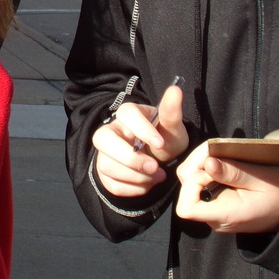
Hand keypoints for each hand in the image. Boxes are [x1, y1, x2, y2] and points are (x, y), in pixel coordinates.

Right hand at [92, 82, 187, 197]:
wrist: (160, 160)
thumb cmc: (165, 139)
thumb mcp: (172, 127)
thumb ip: (172, 111)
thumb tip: (176, 89)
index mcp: (128, 115)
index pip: (126, 114)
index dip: (142, 130)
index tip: (160, 144)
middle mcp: (110, 131)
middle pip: (102, 139)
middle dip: (130, 158)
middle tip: (154, 167)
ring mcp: (104, 152)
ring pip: (106, 165)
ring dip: (136, 176)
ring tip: (157, 176)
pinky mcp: (104, 172)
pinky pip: (111, 184)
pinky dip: (133, 188)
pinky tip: (147, 183)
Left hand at [174, 141, 278, 232]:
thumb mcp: (261, 178)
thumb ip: (233, 172)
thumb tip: (207, 163)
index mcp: (225, 215)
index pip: (186, 208)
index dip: (192, 184)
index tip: (213, 169)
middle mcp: (214, 219)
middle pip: (185, 192)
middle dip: (196, 168)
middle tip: (218, 156)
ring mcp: (213, 215)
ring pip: (189, 187)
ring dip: (200, 167)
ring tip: (222, 159)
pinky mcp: (215, 207)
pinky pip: (199, 188)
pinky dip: (205, 173)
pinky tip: (223, 167)